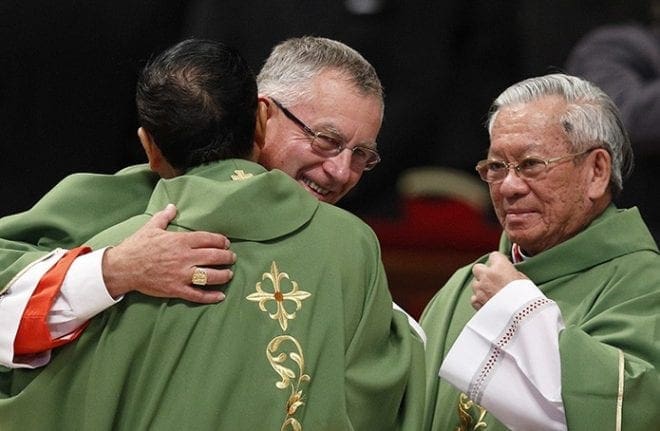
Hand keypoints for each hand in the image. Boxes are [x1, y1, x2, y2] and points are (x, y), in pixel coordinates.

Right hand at [102, 204, 235, 302]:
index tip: (226, 243)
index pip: (209, 239)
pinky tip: (220, 296)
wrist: (122, 268)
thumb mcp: (151, 227)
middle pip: (214, 257)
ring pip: (210, 276)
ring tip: (229, 274)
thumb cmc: (137, 246)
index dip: (221, 241)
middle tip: (232, 258)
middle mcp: (184, 258)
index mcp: (180, 241)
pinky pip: (198, 295)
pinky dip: (211, 297)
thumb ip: (165, 216)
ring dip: (224, 275)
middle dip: (227, 257)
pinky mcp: (176, 290)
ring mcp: (181, 275)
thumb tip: (172, 206)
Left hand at [470, 251, 527, 309]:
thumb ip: (512, 274)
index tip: (501, 266)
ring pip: (475, 283)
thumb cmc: (527, 298)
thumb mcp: (524, 280)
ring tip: (492, 294)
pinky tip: (488, 303)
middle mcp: (487, 275)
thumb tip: (509, 274)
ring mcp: (480, 288)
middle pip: (478, 268)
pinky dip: (479, 300)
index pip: (494, 256)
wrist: (521, 316)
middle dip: (483, 272)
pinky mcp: (476, 301)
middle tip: (492, 279)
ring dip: (481, 287)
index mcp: (500, 266)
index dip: (498, 261)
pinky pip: (474, 298)